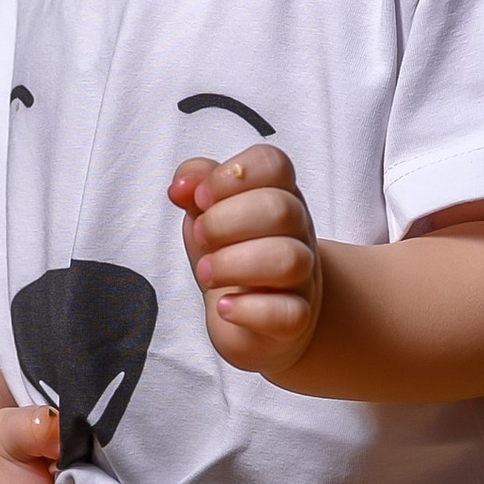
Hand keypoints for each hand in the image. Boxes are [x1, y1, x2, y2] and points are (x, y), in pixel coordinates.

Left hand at [169, 143, 324, 381]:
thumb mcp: (208, 212)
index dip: (231, 175)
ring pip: (288, 259)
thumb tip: (182, 185)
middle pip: (281, 209)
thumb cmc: (233, 253)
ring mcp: (302, 277)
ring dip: (233, 264)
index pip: (273, 164)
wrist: (260, 317)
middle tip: (200, 238)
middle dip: (225, 221)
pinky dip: (249, 310)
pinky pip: (288, 313)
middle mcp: (297, 231)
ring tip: (206, 273)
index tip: (200, 197)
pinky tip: (225, 307)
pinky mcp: (296, 319)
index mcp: (279, 194)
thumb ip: (196, 184)